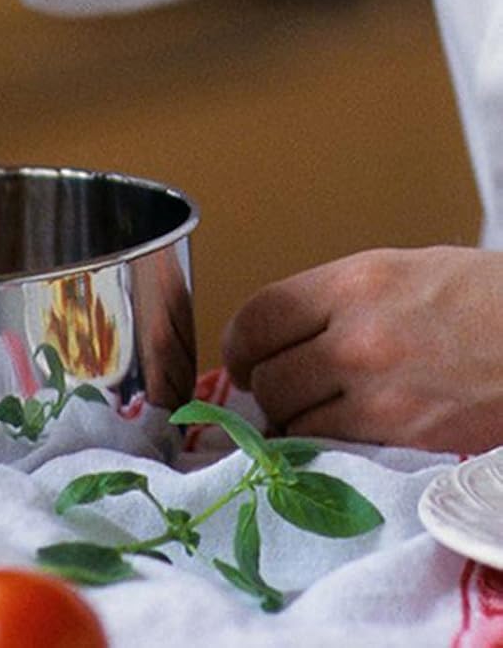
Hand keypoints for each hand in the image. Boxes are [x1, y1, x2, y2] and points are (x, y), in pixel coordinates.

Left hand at [221, 246, 502, 450]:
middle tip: (280, 390)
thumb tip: (282, 332)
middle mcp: (356, 335)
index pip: (257, 317)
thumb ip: (334, 300)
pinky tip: (343, 435)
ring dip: (294, 421)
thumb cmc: (481, 298)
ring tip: (315, 413)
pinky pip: (334, 447)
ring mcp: (380, 390)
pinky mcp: (406, 435)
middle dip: (266, 387)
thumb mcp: (396, 272)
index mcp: (352, 283)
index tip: (242, 357)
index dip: (239, 344)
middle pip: (268, 376)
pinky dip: (327, 446)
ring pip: (294, 419)